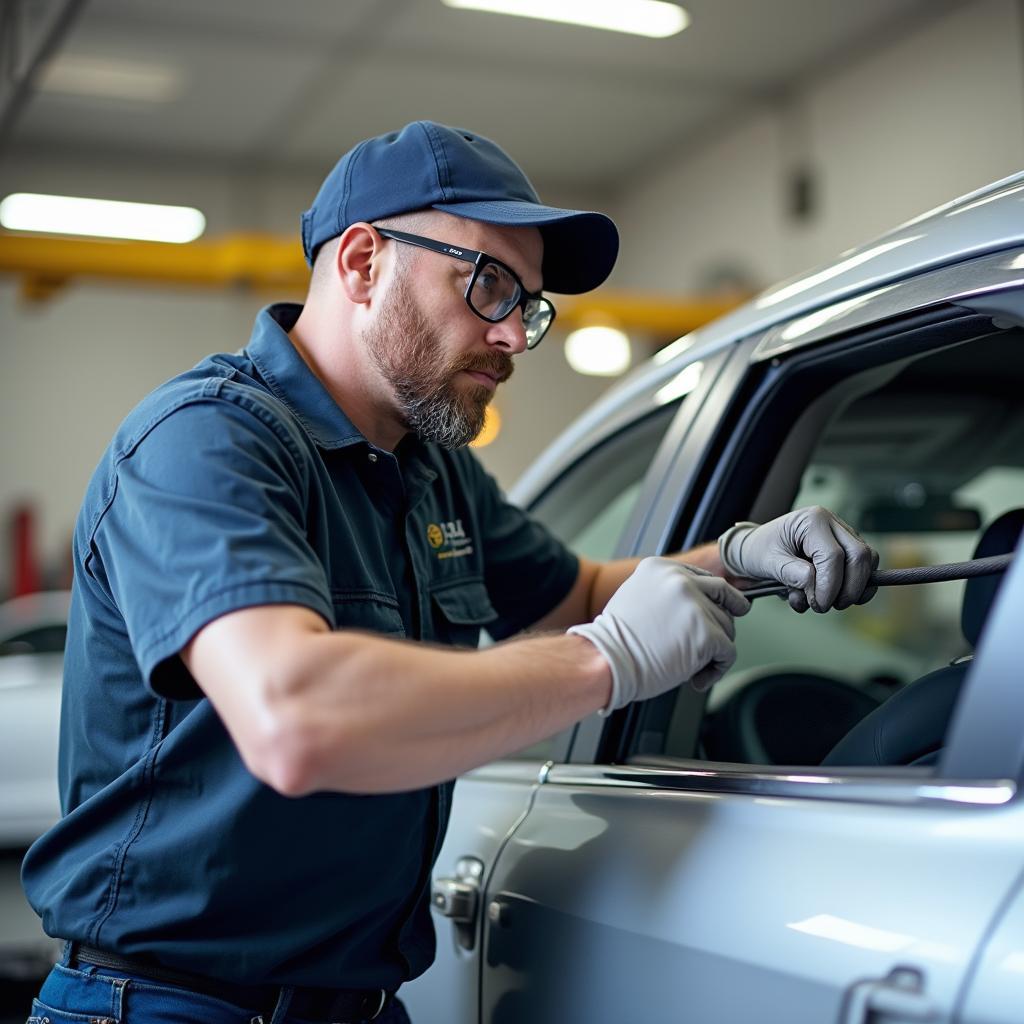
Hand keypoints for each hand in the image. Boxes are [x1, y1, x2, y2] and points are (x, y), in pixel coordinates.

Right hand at [568, 557, 749, 712]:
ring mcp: (695, 606)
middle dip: (723, 620)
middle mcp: (680, 581)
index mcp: (662, 568)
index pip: (705, 577)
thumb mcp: (638, 597)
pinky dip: (716, 669)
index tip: (722, 609)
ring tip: (691, 665)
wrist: (604, 660)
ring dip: (715, 650)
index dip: (714, 599)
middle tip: (717, 639)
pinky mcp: (706, 634)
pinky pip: (728, 652)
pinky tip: (697, 677)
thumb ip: (666, 593)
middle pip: (724, 596)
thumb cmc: (616, 640)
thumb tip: (695, 605)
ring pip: (727, 627)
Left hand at [719, 506, 878, 612]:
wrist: (756, 549)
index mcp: (812, 521)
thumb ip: (790, 573)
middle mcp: (832, 524)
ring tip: (825, 600)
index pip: (833, 556)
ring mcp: (843, 535)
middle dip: (849, 589)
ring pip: (866, 562)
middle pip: (860, 557)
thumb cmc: (760, 551)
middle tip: (826, 606)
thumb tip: (814, 584)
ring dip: (852, 589)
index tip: (818, 605)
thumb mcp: (768, 562)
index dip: (830, 586)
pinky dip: (853, 588)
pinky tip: (831, 596)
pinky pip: (863, 569)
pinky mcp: (847, 549)